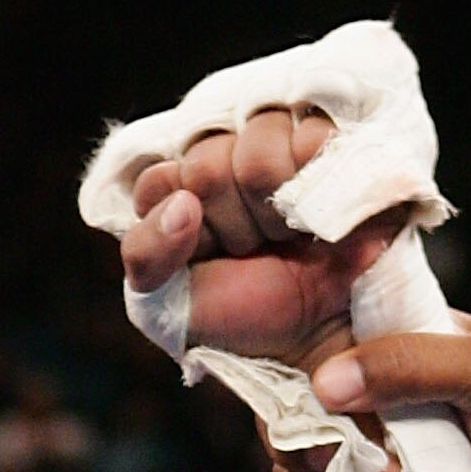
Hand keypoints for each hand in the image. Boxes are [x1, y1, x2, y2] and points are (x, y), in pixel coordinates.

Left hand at [120, 110, 403, 371]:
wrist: (315, 332)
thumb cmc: (241, 314)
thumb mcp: (169, 303)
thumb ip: (146, 254)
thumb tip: (183, 204)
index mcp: (176, 187)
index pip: (157, 182)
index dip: (179, 228)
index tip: (204, 256)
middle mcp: (221, 153)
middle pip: (206, 165)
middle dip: (230, 223)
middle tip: (251, 249)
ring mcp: (273, 140)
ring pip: (258, 150)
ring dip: (273, 211)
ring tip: (285, 234)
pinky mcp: (325, 139)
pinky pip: (310, 140)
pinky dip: (315, 187)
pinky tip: (317, 213)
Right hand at [268, 319, 470, 471]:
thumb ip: (411, 364)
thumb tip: (325, 382)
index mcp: (412, 346)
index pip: (330, 342)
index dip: (304, 370)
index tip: (308, 403)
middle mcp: (387, 400)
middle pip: (302, 413)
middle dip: (302, 447)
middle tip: (330, 468)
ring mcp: (382, 461)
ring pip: (304, 471)